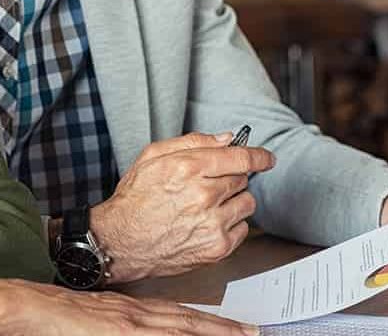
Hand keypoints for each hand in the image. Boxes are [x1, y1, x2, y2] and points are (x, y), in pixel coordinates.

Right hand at [0, 279, 256, 335]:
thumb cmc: (44, 315)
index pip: (176, 318)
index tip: (237, 328)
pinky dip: (185, 332)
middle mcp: (132, 315)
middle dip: (222, 329)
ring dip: (214, 332)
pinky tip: (205, 333)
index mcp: (125, 313)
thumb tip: (130, 328)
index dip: (209, 323)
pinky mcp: (117, 328)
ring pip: (180, 327)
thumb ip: (112, 324)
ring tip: (246, 334)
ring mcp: (126, 323)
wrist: (17, 305)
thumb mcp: (89, 321)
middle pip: (186, 324)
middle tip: (255, 332)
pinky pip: (159, 331)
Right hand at [90, 132, 275, 282]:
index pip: (240, 157)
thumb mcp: (153, 157)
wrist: (120, 242)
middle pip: (243, 179)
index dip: (259, 156)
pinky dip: (230, 225)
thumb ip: (193, 142)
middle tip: (209, 186)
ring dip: (233, 202)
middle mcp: (203, 195)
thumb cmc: (135, 199)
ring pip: (247, 203)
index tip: (267, 158)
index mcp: (188, 168)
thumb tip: (226, 139)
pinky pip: (243, 229)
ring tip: (207, 207)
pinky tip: (207, 224)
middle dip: (231, 179)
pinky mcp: (216, 247)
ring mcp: (212, 223)